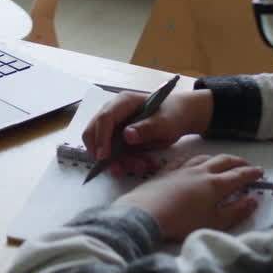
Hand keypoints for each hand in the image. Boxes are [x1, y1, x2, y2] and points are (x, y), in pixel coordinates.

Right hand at [82, 89, 212, 175]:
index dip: (102, 137)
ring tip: (142, 165)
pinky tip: (142, 164)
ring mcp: (115, 127)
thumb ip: (148, 128)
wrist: (179, 118)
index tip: (105, 157)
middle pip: (93, 133)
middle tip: (116, 169)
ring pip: (103, 148)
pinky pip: (114, 155)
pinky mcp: (118, 140)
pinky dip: (125, 163)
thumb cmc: (173, 114)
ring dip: (118, 161)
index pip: (105, 118)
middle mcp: (114, 113)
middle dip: (102, 154)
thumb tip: (127, 135)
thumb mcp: (166, 121)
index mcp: (123, 102)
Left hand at [115, 154, 261, 239]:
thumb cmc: (182, 222)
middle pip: (224, 161)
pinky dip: (194, 159)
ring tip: (223, 161)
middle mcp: (200, 172)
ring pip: (204, 157)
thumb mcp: (214, 223)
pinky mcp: (165, 171)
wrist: (145, 213)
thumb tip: (253, 200)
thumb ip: (236, 211)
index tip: (261, 173)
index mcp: (215, 185)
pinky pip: (184, 160)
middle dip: (238, 162)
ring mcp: (181, 169)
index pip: (239, 176)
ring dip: (218, 158)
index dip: (252, 174)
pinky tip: (193, 162)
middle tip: (247, 165)